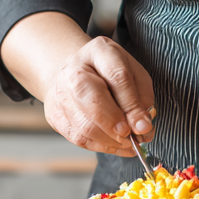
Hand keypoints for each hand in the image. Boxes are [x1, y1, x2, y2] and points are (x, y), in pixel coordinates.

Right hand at [41, 36, 156, 156]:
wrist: (75, 71)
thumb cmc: (110, 73)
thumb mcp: (133, 73)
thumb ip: (141, 98)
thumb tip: (143, 128)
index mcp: (99, 51)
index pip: (117, 77)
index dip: (132, 105)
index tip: (144, 126)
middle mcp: (74, 69)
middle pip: (94, 101)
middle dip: (116, 124)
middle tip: (131, 136)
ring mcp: (60, 92)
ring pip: (84, 125)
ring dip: (110, 141)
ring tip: (128, 143)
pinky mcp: (54, 114)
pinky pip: (77, 138)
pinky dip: (100, 146)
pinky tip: (115, 146)